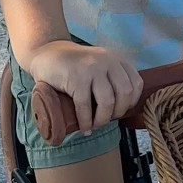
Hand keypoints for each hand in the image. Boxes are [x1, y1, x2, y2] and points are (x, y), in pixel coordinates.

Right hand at [27, 41, 142, 134]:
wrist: (46, 53)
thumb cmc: (73, 66)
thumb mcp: (98, 65)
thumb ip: (111, 77)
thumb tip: (122, 108)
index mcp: (116, 59)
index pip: (136, 84)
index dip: (131, 102)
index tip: (120, 111)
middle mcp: (107, 61)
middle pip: (124, 94)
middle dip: (117, 113)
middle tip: (106, 121)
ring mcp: (92, 68)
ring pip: (107, 102)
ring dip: (102, 120)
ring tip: (94, 126)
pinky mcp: (76, 78)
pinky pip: (85, 105)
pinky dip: (86, 121)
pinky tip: (84, 129)